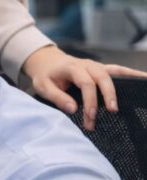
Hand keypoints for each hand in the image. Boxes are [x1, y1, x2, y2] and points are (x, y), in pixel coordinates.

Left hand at [23, 45, 146, 130]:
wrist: (46, 61)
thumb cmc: (45, 76)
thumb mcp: (43, 86)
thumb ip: (57, 97)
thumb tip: (73, 109)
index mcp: (72, 68)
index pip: (86, 84)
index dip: (90, 101)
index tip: (90, 117)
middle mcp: (87, 65)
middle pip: (102, 78)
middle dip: (108, 96)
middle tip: (112, 112)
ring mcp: (96, 66)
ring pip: (114, 73)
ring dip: (124, 84)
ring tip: (137, 95)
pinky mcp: (101, 69)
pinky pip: (118, 70)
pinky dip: (131, 74)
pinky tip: (143, 78)